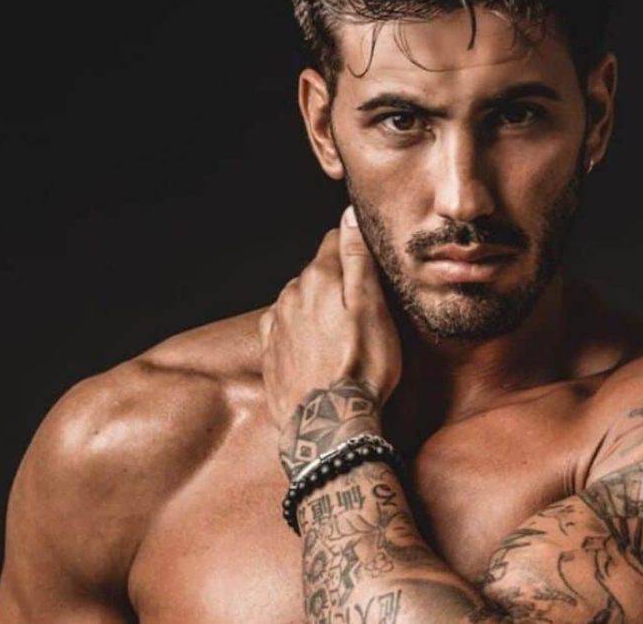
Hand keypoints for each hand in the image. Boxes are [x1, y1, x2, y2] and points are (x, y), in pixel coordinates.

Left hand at [260, 206, 401, 478]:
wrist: (328, 426)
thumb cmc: (361, 367)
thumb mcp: (372, 308)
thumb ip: (358, 259)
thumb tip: (349, 216)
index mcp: (318, 278)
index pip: (334, 241)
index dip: (354, 249)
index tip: (370, 264)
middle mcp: (290, 295)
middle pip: (317, 273)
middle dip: (336, 281)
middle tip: (363, 306)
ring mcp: (276, 325)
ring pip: (300, 300)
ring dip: (318, 308)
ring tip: (342, 333)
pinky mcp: (270, 354)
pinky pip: (285, 329)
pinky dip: (300, 332)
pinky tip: (316, 347)